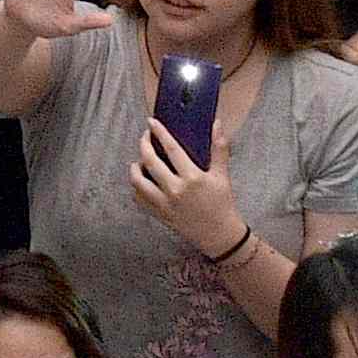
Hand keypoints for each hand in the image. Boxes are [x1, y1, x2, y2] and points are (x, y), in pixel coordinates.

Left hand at [126, 119, 250, 262]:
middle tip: (145, 137)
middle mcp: (175, 190)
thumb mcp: (222, 175)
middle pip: (150, 161)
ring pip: (138, 181)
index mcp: (192, 178)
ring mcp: (165, 203)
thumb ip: (219, 148)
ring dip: (135, 167)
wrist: (220, 235)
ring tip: (139, 160)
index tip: (151, 122)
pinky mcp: (159, 214)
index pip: (172, 149)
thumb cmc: (223, 204)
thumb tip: (217, 124)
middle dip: (143, 144)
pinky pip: (139, 198)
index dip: (159, 133)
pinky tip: (141, 180)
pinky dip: (136, 187)